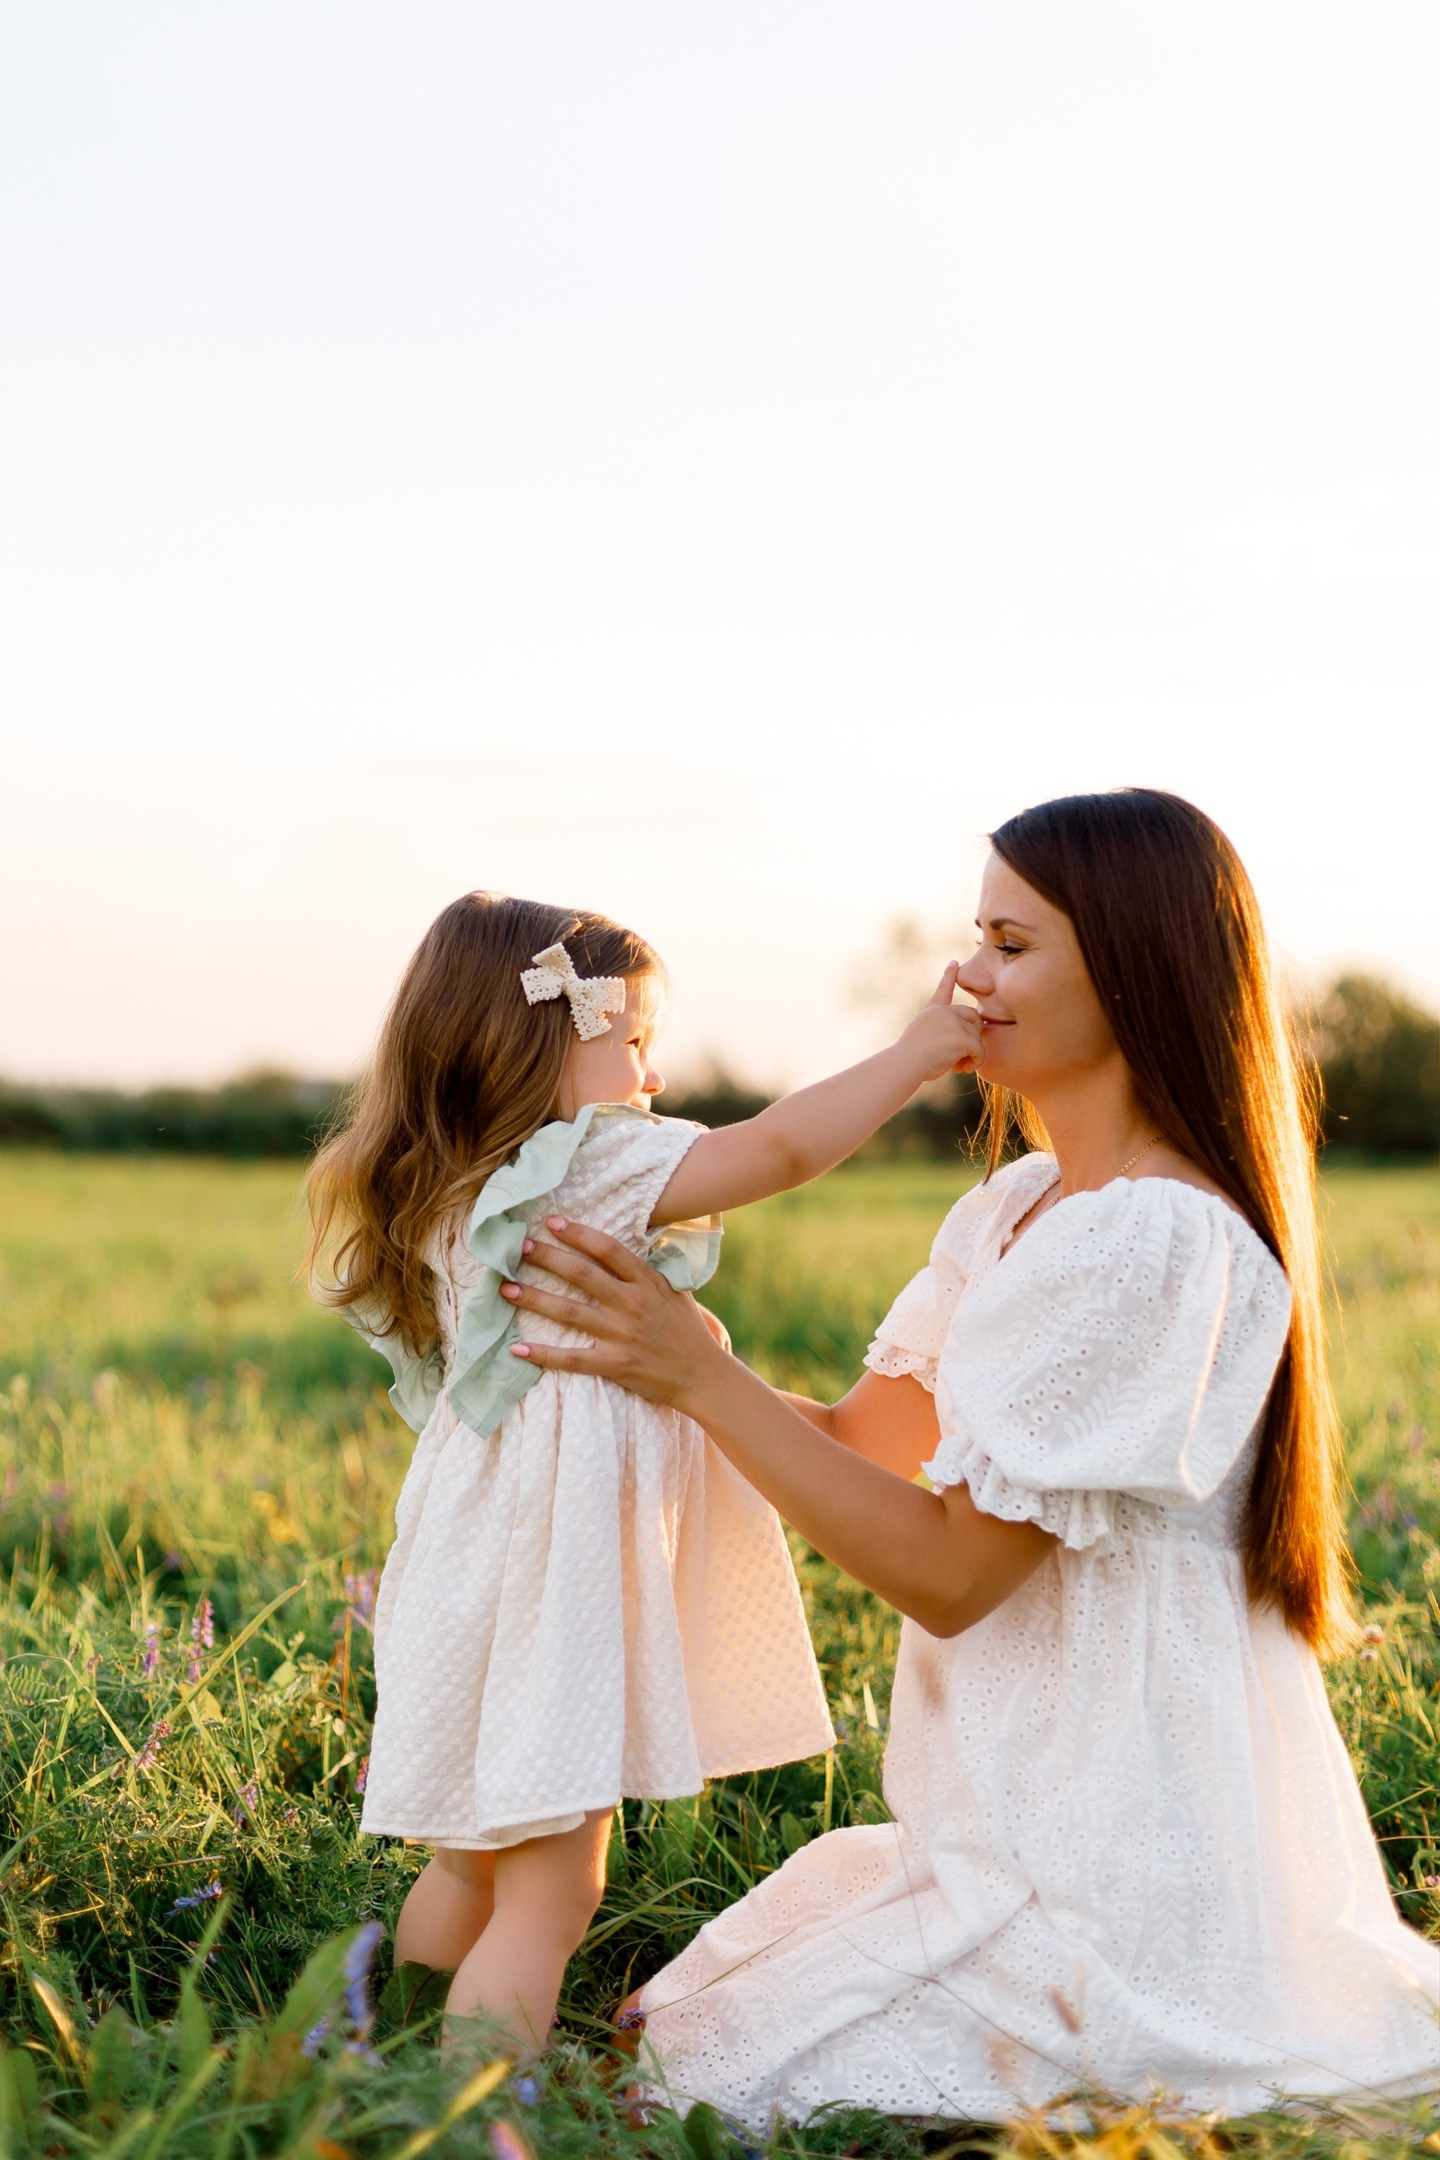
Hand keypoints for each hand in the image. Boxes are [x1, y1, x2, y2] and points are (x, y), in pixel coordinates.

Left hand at [500, 1220, 729, 1409]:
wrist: (702, 1375)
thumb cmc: (687, 1330)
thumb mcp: (675, 1290)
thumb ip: (651, 1267)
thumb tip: (641, 1236)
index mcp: (647, 1282)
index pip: (608, 1250)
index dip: (579, 1234)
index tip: (553, 1222)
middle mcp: (632, 1304)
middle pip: (582, 1274)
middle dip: (547, 1258)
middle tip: (519, 1247)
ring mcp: (621, 1334)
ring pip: (569, 1312)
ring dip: (534, 1299)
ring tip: (506, 1289)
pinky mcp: (614, 1364)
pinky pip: (571, 1358)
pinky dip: (543, 1354)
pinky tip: (517, 1348)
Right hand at [894, 963, 983, 1080]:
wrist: (904, 1064)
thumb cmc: (909, 1060)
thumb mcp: (921, 1039)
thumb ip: (941, 1033)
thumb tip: (966, 1041)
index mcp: (932, 1012)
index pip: (943, 991)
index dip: (949, 976)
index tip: (954, 963)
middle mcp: (944, 1012)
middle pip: (974, 1017)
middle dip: (974, 1035)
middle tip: (963, 1055)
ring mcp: (954, 1022)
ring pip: (977, 1037)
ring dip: (972, 1054)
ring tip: (958, 1066)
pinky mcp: (962, 1037)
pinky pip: (979, 1050)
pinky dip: (976, 1062)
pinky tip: (964, 1068)